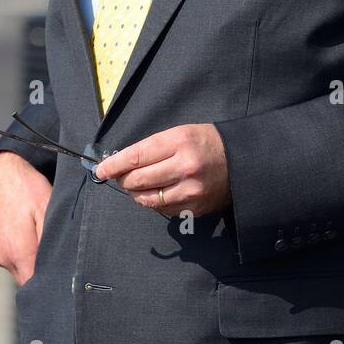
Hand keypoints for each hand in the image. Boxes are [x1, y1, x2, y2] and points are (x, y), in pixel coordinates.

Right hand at [0, 151, 52, 286]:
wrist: (0, 173)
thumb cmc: (27, 188)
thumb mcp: (48, 209)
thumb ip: (52, 240)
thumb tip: (61, 264)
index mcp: (19, 252)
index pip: (36, 285)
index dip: (51, 282)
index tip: (63, 273)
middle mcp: (4, 258)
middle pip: (28, 279)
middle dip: (43, 271)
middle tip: (57, 252)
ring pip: (19, 270)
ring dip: (31, 262)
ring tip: (40, 238)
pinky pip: (11, 261)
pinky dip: (21, 255)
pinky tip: (28, 236)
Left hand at [93, 124, 230, 217]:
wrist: (242, 161)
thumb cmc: (207, 142)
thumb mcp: (181, 133)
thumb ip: (153, 148)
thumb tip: (122, 163)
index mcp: (179, 142)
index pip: (136, 157)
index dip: (114, 165)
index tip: (100, 169)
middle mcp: (184, 167)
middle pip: (138, 180)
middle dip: (123, 180)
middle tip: (121, 177)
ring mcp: (190, 191)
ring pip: (147, 199)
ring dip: (136, 194)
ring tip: (137, 187)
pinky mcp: (195, 208)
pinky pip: (163, 210)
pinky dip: (154, 202)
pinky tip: (158, 193)